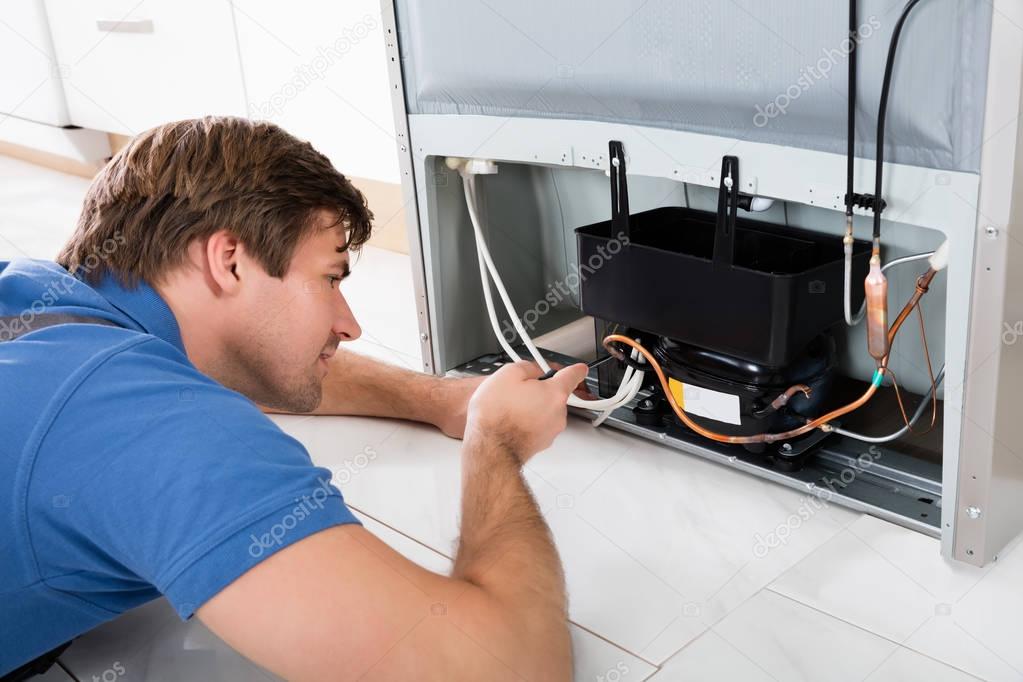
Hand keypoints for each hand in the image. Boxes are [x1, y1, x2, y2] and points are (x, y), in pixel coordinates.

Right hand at [430, 363, 591, 438]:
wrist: (491, 448)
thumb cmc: (497, 415)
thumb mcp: (507, 374)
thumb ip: (528, 367)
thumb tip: (534, 371)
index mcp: (554, 394)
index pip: (573, 376)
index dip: (576, 370)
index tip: (579, 369)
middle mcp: (558, 414)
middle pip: (554, 395)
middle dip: (540, 391)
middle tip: (519, 391)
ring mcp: (551, 431)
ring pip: (545, 412)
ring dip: (532, 408)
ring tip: (509, 409)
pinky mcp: (541, 443)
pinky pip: (538, 426)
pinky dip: (528, 423)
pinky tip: (510, 422)